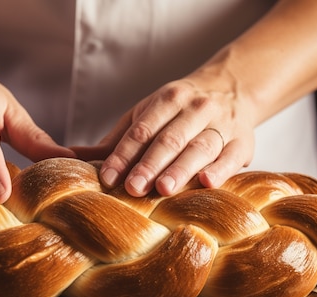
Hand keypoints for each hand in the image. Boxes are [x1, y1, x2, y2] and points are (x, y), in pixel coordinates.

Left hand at [72, 67, 254, 196]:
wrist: (232, 88)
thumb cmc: (180, 109)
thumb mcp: (148, 112)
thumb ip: (119, 138)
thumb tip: (74, 157)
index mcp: (169, 99)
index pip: (142, 130)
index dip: (124, 155)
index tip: (108, 177)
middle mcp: (196, 109)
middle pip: (169, 139)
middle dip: (149, 164)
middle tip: (132, 188)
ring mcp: (221, 124)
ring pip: (199, 148)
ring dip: (180, 169)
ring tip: (163, 188)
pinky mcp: (242, 142)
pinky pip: (230, 157)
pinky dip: (220, 169)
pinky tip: (207, 181)